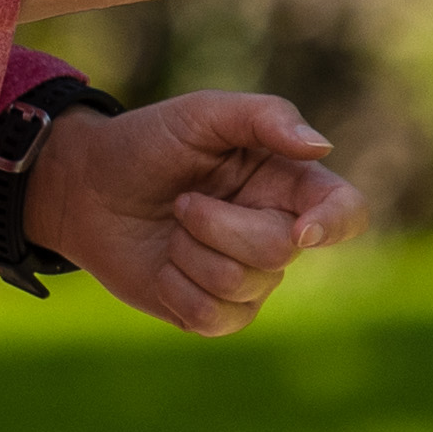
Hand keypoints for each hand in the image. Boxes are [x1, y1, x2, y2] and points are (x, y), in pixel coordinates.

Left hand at [22, 91, 362, 335]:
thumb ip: (264, 117)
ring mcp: (249, 278)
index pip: (347, 211)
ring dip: (189, 252)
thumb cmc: (148, 143)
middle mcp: (278, 232)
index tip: (302, 230)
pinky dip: (176, 289)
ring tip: (172, 227)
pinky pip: (213, 318)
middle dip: (219, 226)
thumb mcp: (202, 114)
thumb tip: (322, 148)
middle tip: (182, 201)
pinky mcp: (214, 312)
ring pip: (243, 286)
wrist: (85, 188)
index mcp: (288, 182)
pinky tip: (163, 266)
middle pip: (281, 250)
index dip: (335, 224)